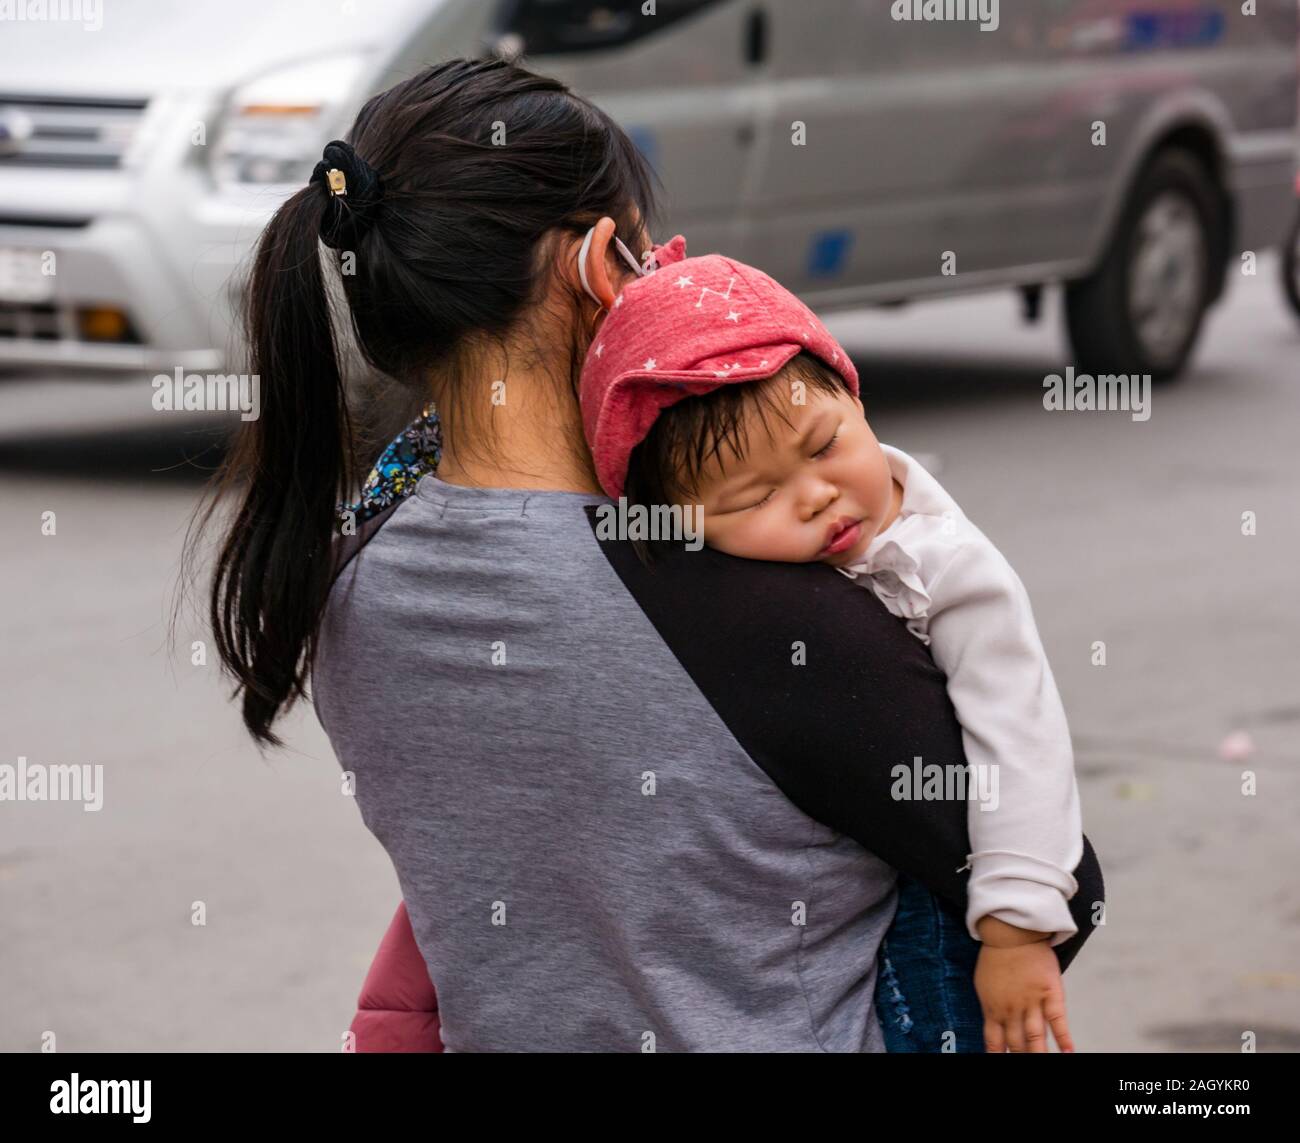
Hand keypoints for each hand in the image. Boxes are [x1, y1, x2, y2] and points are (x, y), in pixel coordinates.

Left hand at [974, 917, 1073, 1053]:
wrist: (1011, 933)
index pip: (994, 1041)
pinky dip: (1064, 1038)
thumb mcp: (984, 984)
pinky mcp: (1050, 993)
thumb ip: (991, 1007)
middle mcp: (1012, 1009)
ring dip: (1039, 1054)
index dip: (997, 1055)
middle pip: (1017, 1043)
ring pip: (1036, 1036)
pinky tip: (1068, 1052)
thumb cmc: (996, 956)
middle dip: (1021, 1057)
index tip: (1000, 1063)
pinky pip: (1058, 1019)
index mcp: (993, 1008)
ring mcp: (1032, 1002)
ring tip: (1043, 1064)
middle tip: (1025, 1065)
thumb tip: (993, 1026)